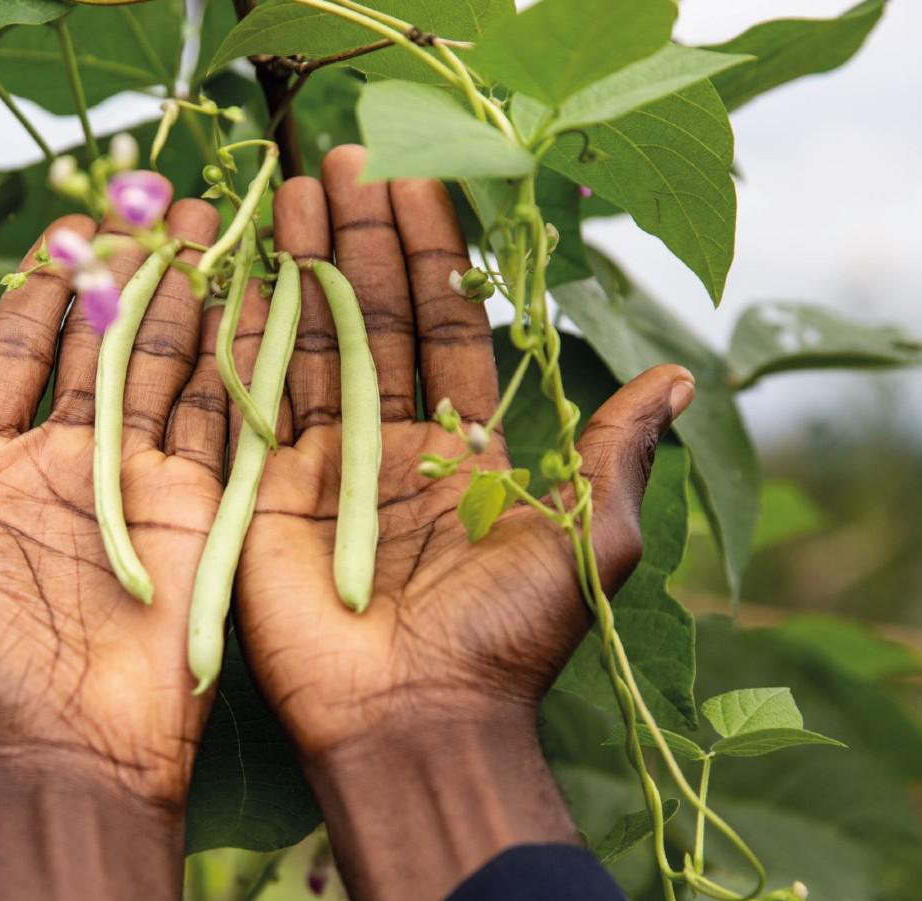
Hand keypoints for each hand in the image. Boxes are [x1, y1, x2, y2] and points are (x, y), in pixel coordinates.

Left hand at [0, 201, 224, 900]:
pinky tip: (249, 294)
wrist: (67, 759)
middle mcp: (66, 471)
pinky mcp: (201, 511)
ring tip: (203, 223)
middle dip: (123, 277)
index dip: (32, 299)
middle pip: (96, 350)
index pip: (12, 363)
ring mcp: (137, 488)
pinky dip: (234, 356)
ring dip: (184, 297)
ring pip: (164, 370)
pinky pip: (217, 417)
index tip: (54, 237)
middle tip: (146, 205)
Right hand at [231, 146, 694, 900]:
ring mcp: (324, 469)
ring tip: (289, 189)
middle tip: (341, 158)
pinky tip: (241, 267)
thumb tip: (680, 374)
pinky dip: (248, 334)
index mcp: (466, 452)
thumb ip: (617, 453)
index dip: (432, 256)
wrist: (413, 720)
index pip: (446, 328)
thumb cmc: (507, 638)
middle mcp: (392, 448)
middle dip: (358, 240)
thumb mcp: (589, 541)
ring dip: (301, 267)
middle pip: (371, 320)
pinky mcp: (267, 497)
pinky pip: (256, 402)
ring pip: (311, 346)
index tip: (417, 179)